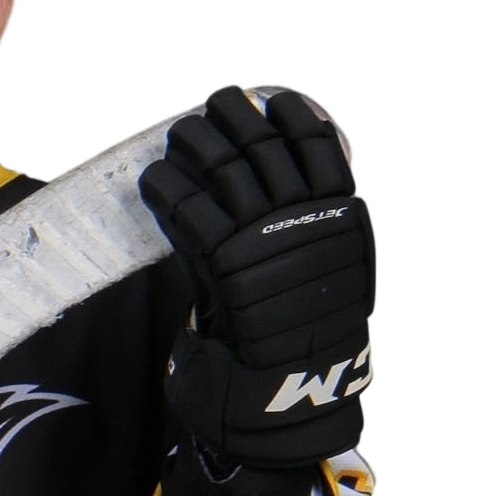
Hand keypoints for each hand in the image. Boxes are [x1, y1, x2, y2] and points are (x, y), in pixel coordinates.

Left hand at [138, 82, 380, 461]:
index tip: (271, 99)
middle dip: (234, 119)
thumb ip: (321, 227)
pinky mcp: (225, 267)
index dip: (292, 115)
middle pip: (263, 147)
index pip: (319, 145)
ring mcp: (266, 241)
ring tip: (179, 136)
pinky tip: (154, 179)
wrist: (295, 396)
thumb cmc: (311, 337)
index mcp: (341, 217)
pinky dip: (167, 189)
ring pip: (224, 171)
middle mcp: (306, 221)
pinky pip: (189, 212)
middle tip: (213, 106)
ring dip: (195, 145)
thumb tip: (302, 184)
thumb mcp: (339, 273)